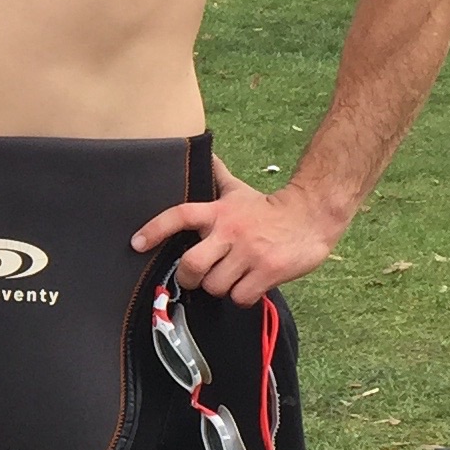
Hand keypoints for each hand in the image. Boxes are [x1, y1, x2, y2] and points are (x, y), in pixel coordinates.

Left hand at [132, 164, 349, 306]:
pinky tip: (251, 285)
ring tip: (233, 277)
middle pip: (192, 265)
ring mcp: (249, 253)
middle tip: (197, 277)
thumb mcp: (238, 190)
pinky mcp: (268, 272)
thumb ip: (217, 176)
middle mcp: (230, 232)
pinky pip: (241, 297)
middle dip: (189, 278)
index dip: (155, 229)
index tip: (136, 243)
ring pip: (216, 286)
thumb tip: (203, 152)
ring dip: (221, 288)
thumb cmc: (269, 208)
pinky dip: (242, 297)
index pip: (179, 216)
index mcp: (219, 213)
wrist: (313, 215)